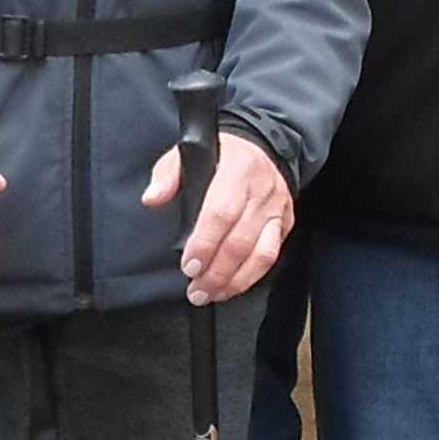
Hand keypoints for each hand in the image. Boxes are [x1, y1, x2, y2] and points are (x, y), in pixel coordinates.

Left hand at [147, 129, 292, 305]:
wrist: (263, 145)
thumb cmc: (222, 154)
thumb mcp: (189, 153)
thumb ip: (168, 174)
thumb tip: (152, 198)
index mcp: (237, 169)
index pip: (222, 212)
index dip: (205, 243)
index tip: (189, 266)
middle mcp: (262, 191)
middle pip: (241, 241)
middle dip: (217, 272)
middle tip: (196, 291)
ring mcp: (277, 209)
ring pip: (261, 254)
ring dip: (235, 281)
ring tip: (211, 294)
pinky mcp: (285, 223)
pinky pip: (271, 256)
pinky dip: (251, 277)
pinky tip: (231, 287)